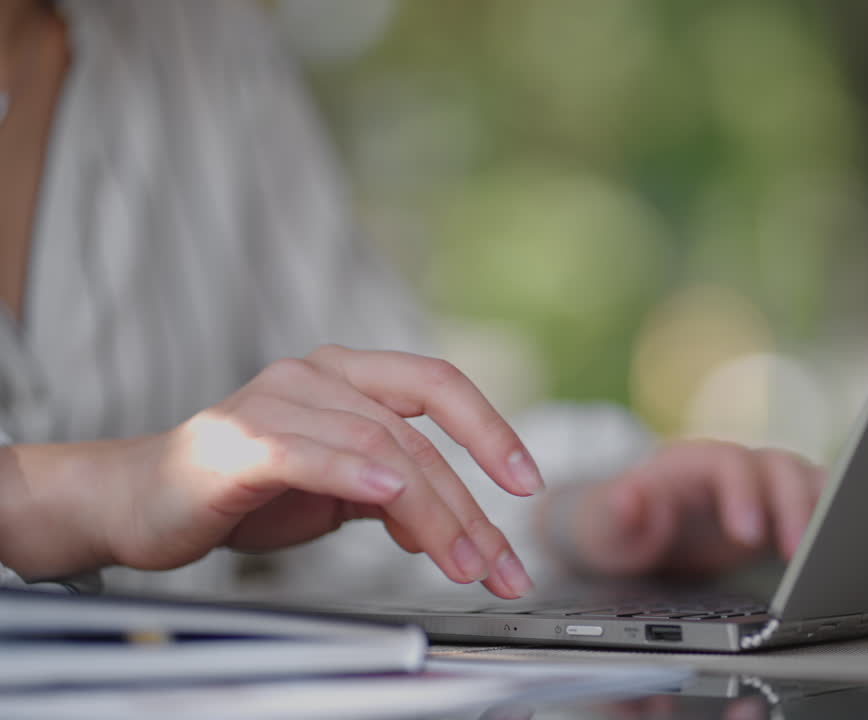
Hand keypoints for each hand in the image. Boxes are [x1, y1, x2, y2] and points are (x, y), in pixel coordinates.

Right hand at [0, 346, 541, 597]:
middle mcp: (320, 375)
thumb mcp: (336, 490)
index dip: (491, 428)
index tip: (526, 481)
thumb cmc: (243, 489)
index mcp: (349, 376)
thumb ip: (394, 494)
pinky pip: (314, 453)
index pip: (438, 385)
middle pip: (418, 434)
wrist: (141, 500)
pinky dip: (358, 475)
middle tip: (498, 563)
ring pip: (381, 449)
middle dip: (469, 506)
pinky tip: (393, 499)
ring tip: (462, 562)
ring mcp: (280, 401)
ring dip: (432, 512)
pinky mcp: (243, 441)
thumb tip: (453, 525)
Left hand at [547, 441, 824, 576]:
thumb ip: (614, 512)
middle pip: (778, 468)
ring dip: (827, 512)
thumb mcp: (603, 525)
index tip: (747, 533)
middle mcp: (736, 465)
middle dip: (794, 505)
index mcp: (692, 461)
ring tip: (835, 553)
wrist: (633, 529)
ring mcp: (765, 486)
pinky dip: (838, 522)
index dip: (742, 493)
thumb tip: (628, 498)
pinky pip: (823, 506)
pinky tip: (846, 553)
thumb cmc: (619, 525)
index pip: (726, 462)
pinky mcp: (785, 510)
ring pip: (809, 482)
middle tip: (800, 551)